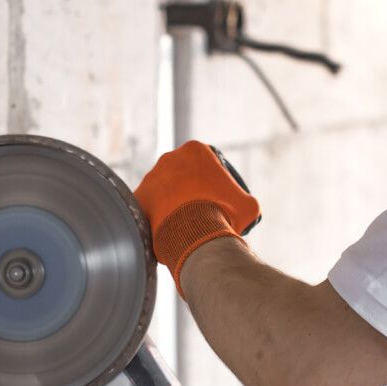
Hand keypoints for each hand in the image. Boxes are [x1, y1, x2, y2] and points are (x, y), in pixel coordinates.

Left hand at [134, 141, 260, 289]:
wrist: (193, 235)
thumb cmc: (223, 215)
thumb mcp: (248, 207)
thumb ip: (246, 201)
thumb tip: (245, 208)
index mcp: (195, 150)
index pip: (209, 163)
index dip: (219, 182)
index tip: (223, 200)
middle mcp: (169, 158)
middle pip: (186, 174)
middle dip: (195, 190)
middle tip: (206, 211)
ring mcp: (151, 177)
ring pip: (167, 190)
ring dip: (176, 203)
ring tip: (189, 223)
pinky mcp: (138, 198)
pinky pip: (151, 207)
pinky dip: (161, 217)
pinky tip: (173, 230)